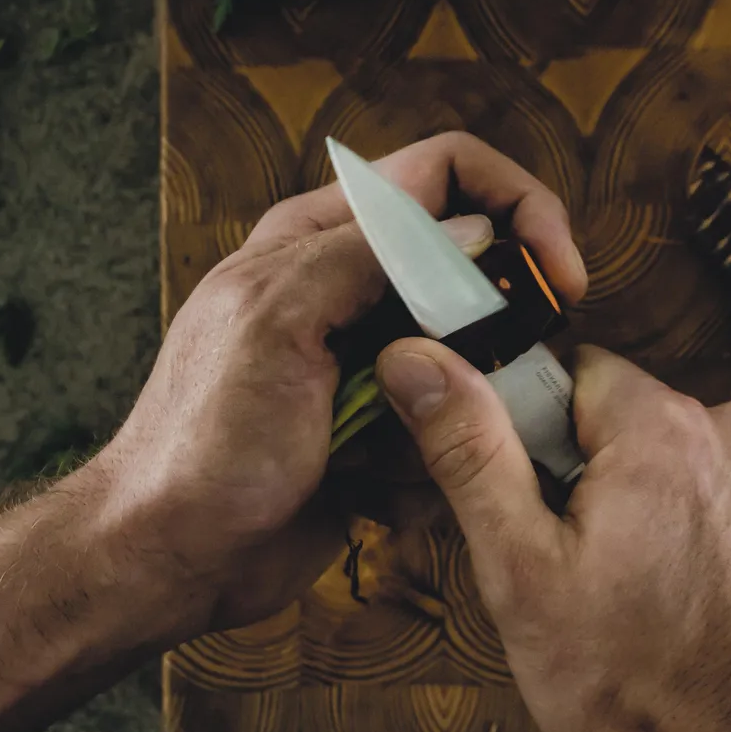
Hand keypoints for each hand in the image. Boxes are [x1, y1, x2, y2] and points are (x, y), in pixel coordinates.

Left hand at [90, 133, 585, 636]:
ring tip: (405, 451)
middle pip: (475, 266)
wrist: (170, 558)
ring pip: (474, 355)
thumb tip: (476, 230)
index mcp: (320, 238)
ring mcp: (373, 360)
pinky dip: (439, 459)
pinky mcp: (386, 426)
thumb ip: (371, 256)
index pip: (448, 173)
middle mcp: (353, 287)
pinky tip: (380, 489)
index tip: (559, 272)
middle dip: (501, 324)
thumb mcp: (279, 321)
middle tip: (504, 377)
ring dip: (465, 407)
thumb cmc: (203, 440)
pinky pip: (453, 424)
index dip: (518, 205)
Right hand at [375, 341, 730, 731]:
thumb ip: (471, 450)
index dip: (544, 445)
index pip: (576, 377)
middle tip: (594, 573)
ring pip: (695, 461)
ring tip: (654, 600)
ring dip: (668, 509)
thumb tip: (418, 363)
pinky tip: (704, 604)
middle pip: (639, 422)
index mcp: (667, 430)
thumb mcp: (522, 572)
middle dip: (607, 480)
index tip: (546, 511)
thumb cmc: (635, 692)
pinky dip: (721, 536)